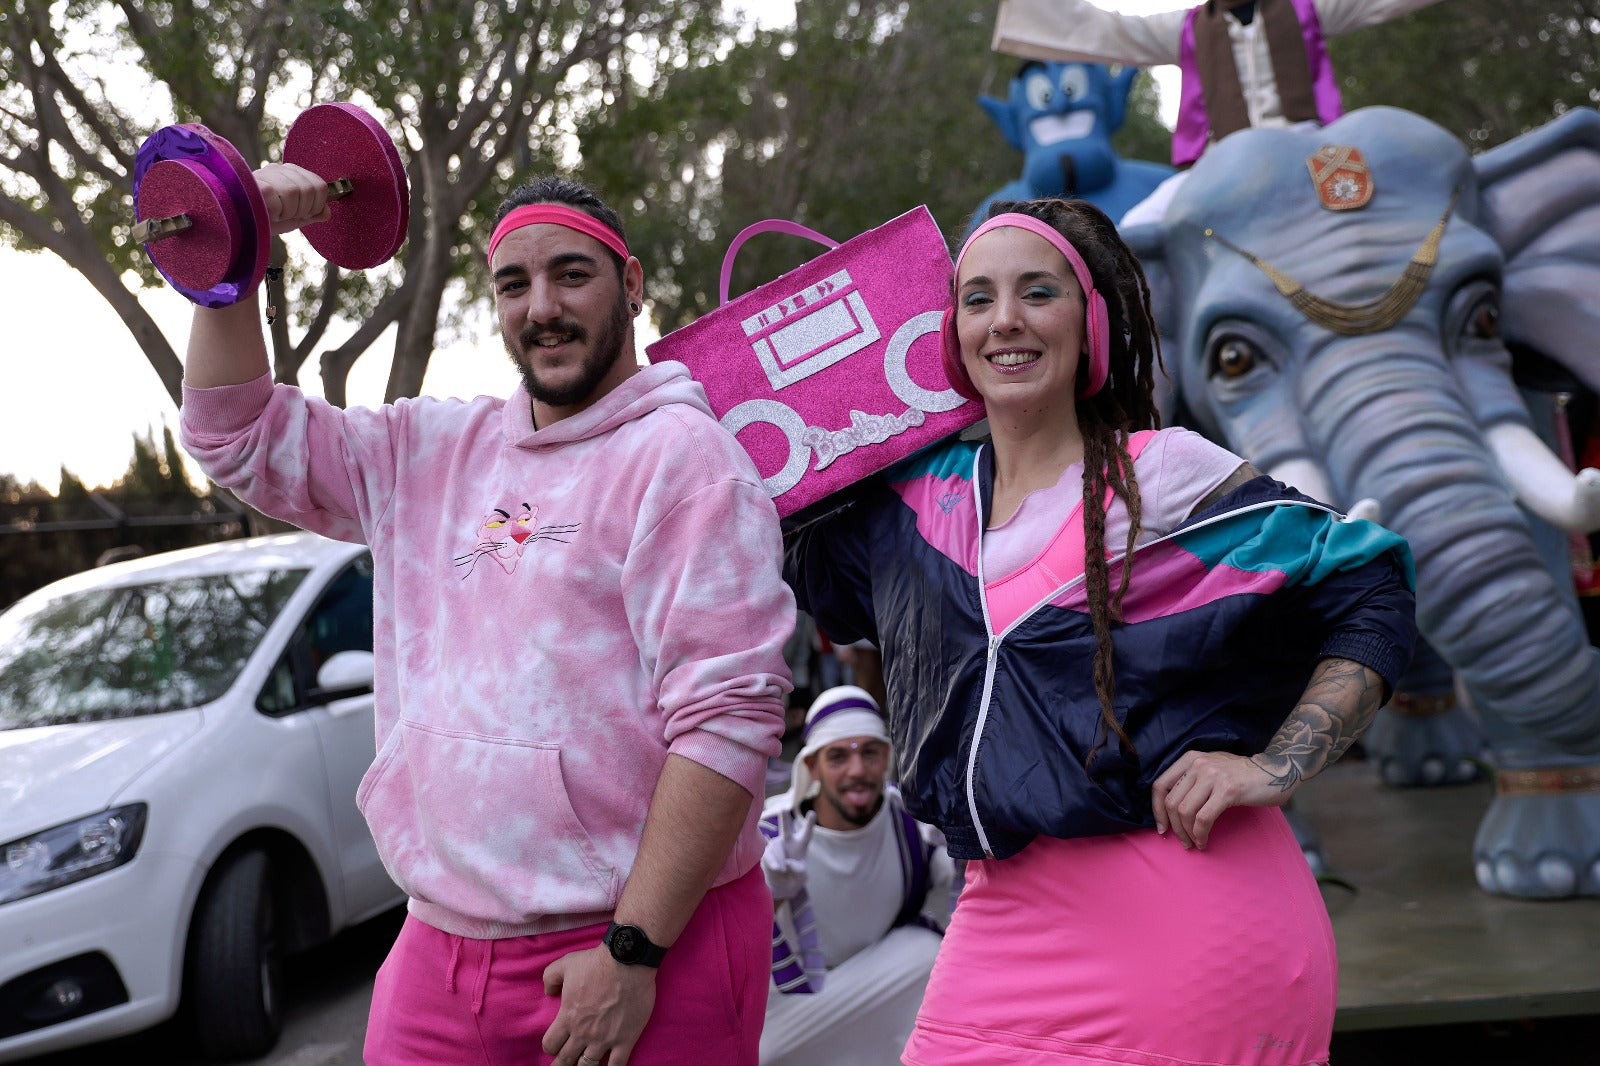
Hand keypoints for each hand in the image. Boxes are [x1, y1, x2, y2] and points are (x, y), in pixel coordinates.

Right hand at [254, 162, 331, 234]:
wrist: (240, 225)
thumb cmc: (265, 219)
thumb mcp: (294, 217)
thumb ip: (312, 213)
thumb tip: (327, 212)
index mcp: (292, 173)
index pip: (319, 185)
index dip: (316, 205)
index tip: (302, 213)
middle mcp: (279, 169)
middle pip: (310, 189)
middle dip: (302, 210)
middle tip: (286, 214)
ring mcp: (265, 174)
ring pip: (294, 192)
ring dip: (287, 212)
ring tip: (275, 213)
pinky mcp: (254, 183)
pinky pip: (277, 199)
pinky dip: (275, 212)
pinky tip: (265, 212)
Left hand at [541, 944, 656, 1065]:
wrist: (628, 961)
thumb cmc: (596, 963)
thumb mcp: (565, 964)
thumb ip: (550, 978)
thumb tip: (548, 992)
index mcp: (567, 1017)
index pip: (550, 1045)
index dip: (550, 1046)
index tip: (555, 1044)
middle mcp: (583, 1033)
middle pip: (566, 1060)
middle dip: (562, 1064)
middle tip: (563, 1064)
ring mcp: (605, 1039)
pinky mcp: (626, 1039)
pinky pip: (617, 1065)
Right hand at [760, 809, 814, 900]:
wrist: (781, 886)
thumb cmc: (794, 878)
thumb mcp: (802, 877)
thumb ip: (799, 870)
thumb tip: (788, 862)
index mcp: (800, 845)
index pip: (806, 833)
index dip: (808, 823)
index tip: (812, 813)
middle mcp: (787, 842)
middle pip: (785, 828)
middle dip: (784, 818)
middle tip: (783, 809)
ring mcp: (775, 846)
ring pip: (776, 847)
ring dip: (780, 860)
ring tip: (783, 870)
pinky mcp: (766, 853)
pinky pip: (768, 855)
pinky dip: (773, 862)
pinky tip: (777, 869)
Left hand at [1151, 750, 1287, 850]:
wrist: (1274, 771)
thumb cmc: (1241, 775)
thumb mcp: (1211, 768)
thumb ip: (1191, 780)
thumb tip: (1170, 809)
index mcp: (1189, 759)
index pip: (1160, 785)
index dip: (1156, 810)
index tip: (1162, 827)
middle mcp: (1198, 764)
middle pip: (1171, 802)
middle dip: (1174, 827)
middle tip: (1183, 841)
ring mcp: (1213, 776)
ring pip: (1185, 811)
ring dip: (1187, 833)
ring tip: (1194, 842)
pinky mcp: (1228, 790)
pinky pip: (1204, 818)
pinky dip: (1200, 833)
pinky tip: (1204, 840)